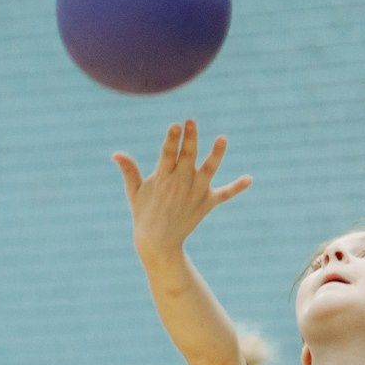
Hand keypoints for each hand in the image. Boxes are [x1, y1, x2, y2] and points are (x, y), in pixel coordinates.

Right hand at [113, 120, 248, 260]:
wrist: (158, 243)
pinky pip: (224, 195)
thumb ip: (129, 170)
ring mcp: (195, 192)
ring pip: (208, 170)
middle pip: (188, 156)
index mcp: (163, 178)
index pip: (168, 154)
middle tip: (192, 121)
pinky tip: (248, 179)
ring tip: (222, 139)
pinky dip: (236, 188)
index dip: (172, 139)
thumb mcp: (134, 192)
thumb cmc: (144, 214)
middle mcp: (181, 183)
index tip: (175, 125)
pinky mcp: (207, 203)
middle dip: (190, 138)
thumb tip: (116, 154)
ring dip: (216, 155)